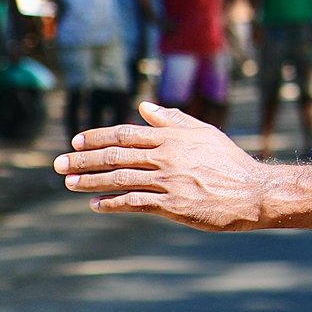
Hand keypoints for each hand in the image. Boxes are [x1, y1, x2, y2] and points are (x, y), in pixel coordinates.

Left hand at [56, 103, 278, 229]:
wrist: (253, 192)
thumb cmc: (229, 162)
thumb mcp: (203, 134)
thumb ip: (172, 120)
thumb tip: (146, 107)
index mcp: (172, 137)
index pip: (126, 133)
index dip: (97, 137)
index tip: (76, 142)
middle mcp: (166, 156)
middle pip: (115, 155)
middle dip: (83, 160)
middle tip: (58, 164)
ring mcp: (168, 181)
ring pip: (119, 178)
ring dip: (90, 181)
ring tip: (69, 183)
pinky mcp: (171, 205)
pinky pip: (133, 202)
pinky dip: (111, 203)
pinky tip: (95, 205)